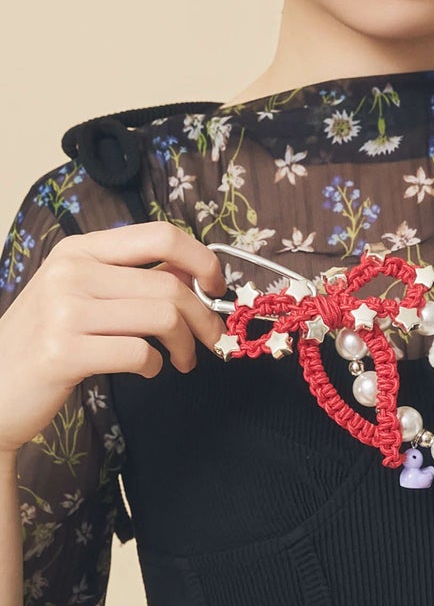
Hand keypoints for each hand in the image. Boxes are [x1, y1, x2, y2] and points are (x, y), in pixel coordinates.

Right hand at [0, 221, 226, 453]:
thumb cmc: (45, 341)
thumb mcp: (82, 295)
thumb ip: (133, 279)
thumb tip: (195, 275)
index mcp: (80, 250)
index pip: (160, 235)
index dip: (202, 258)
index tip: (216, 286)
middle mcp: (71, 271)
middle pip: (170, 285)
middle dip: (204, 317)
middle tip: (211, 340)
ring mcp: (64, 311)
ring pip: (163, 317)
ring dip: (185, 345)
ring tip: (181, 360)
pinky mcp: (63, 352)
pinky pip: (139, 353)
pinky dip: (154, 366)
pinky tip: (146, 370)